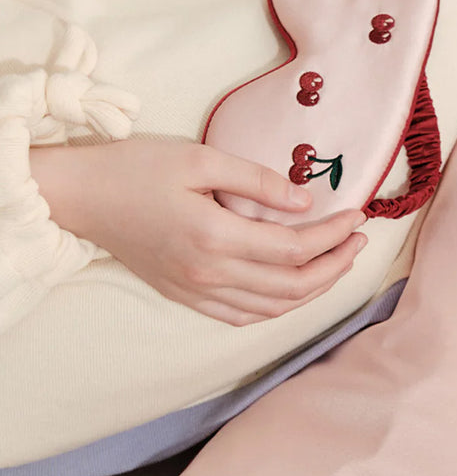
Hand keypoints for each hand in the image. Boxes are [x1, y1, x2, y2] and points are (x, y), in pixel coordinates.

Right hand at [30, 140, 367, 326]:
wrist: (81, 197)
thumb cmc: (136, 169)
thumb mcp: (199, 158)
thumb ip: (256, 181)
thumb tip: (305, 201)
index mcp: (215, 238)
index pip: (294, 249)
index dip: (333, 237)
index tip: (357, 217)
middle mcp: (210, 275)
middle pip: (293, 287)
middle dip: (335, 266)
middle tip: (357, 241)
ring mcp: (198, 292)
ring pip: (273, 309)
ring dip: (313, 291)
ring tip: (336, 264)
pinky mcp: (187, 298)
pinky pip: (244, 317)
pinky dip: (277, 308)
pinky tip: (294, 289)